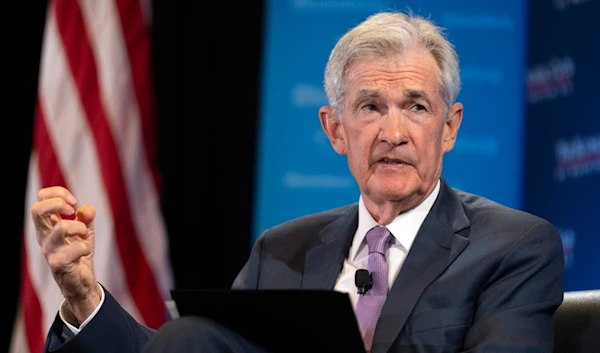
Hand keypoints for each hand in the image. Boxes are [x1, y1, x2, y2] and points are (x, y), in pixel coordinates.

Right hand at [31, 186, 101, 324]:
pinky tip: (85, 252)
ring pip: (61, 227)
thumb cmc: (79, 254)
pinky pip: (76, 248)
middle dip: (59, 203)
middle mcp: (44, 236)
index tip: (73, 202)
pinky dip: (86, 246)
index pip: (40, 199)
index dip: (58, 193)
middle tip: (72, 212)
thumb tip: (87, 208)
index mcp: (47, 226)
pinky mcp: (59, 264)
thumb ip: (86, 217)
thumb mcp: (85, 231)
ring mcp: (49, 250)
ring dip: (79, 227)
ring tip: (84, 235)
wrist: (81, 283)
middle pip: (37, 210)